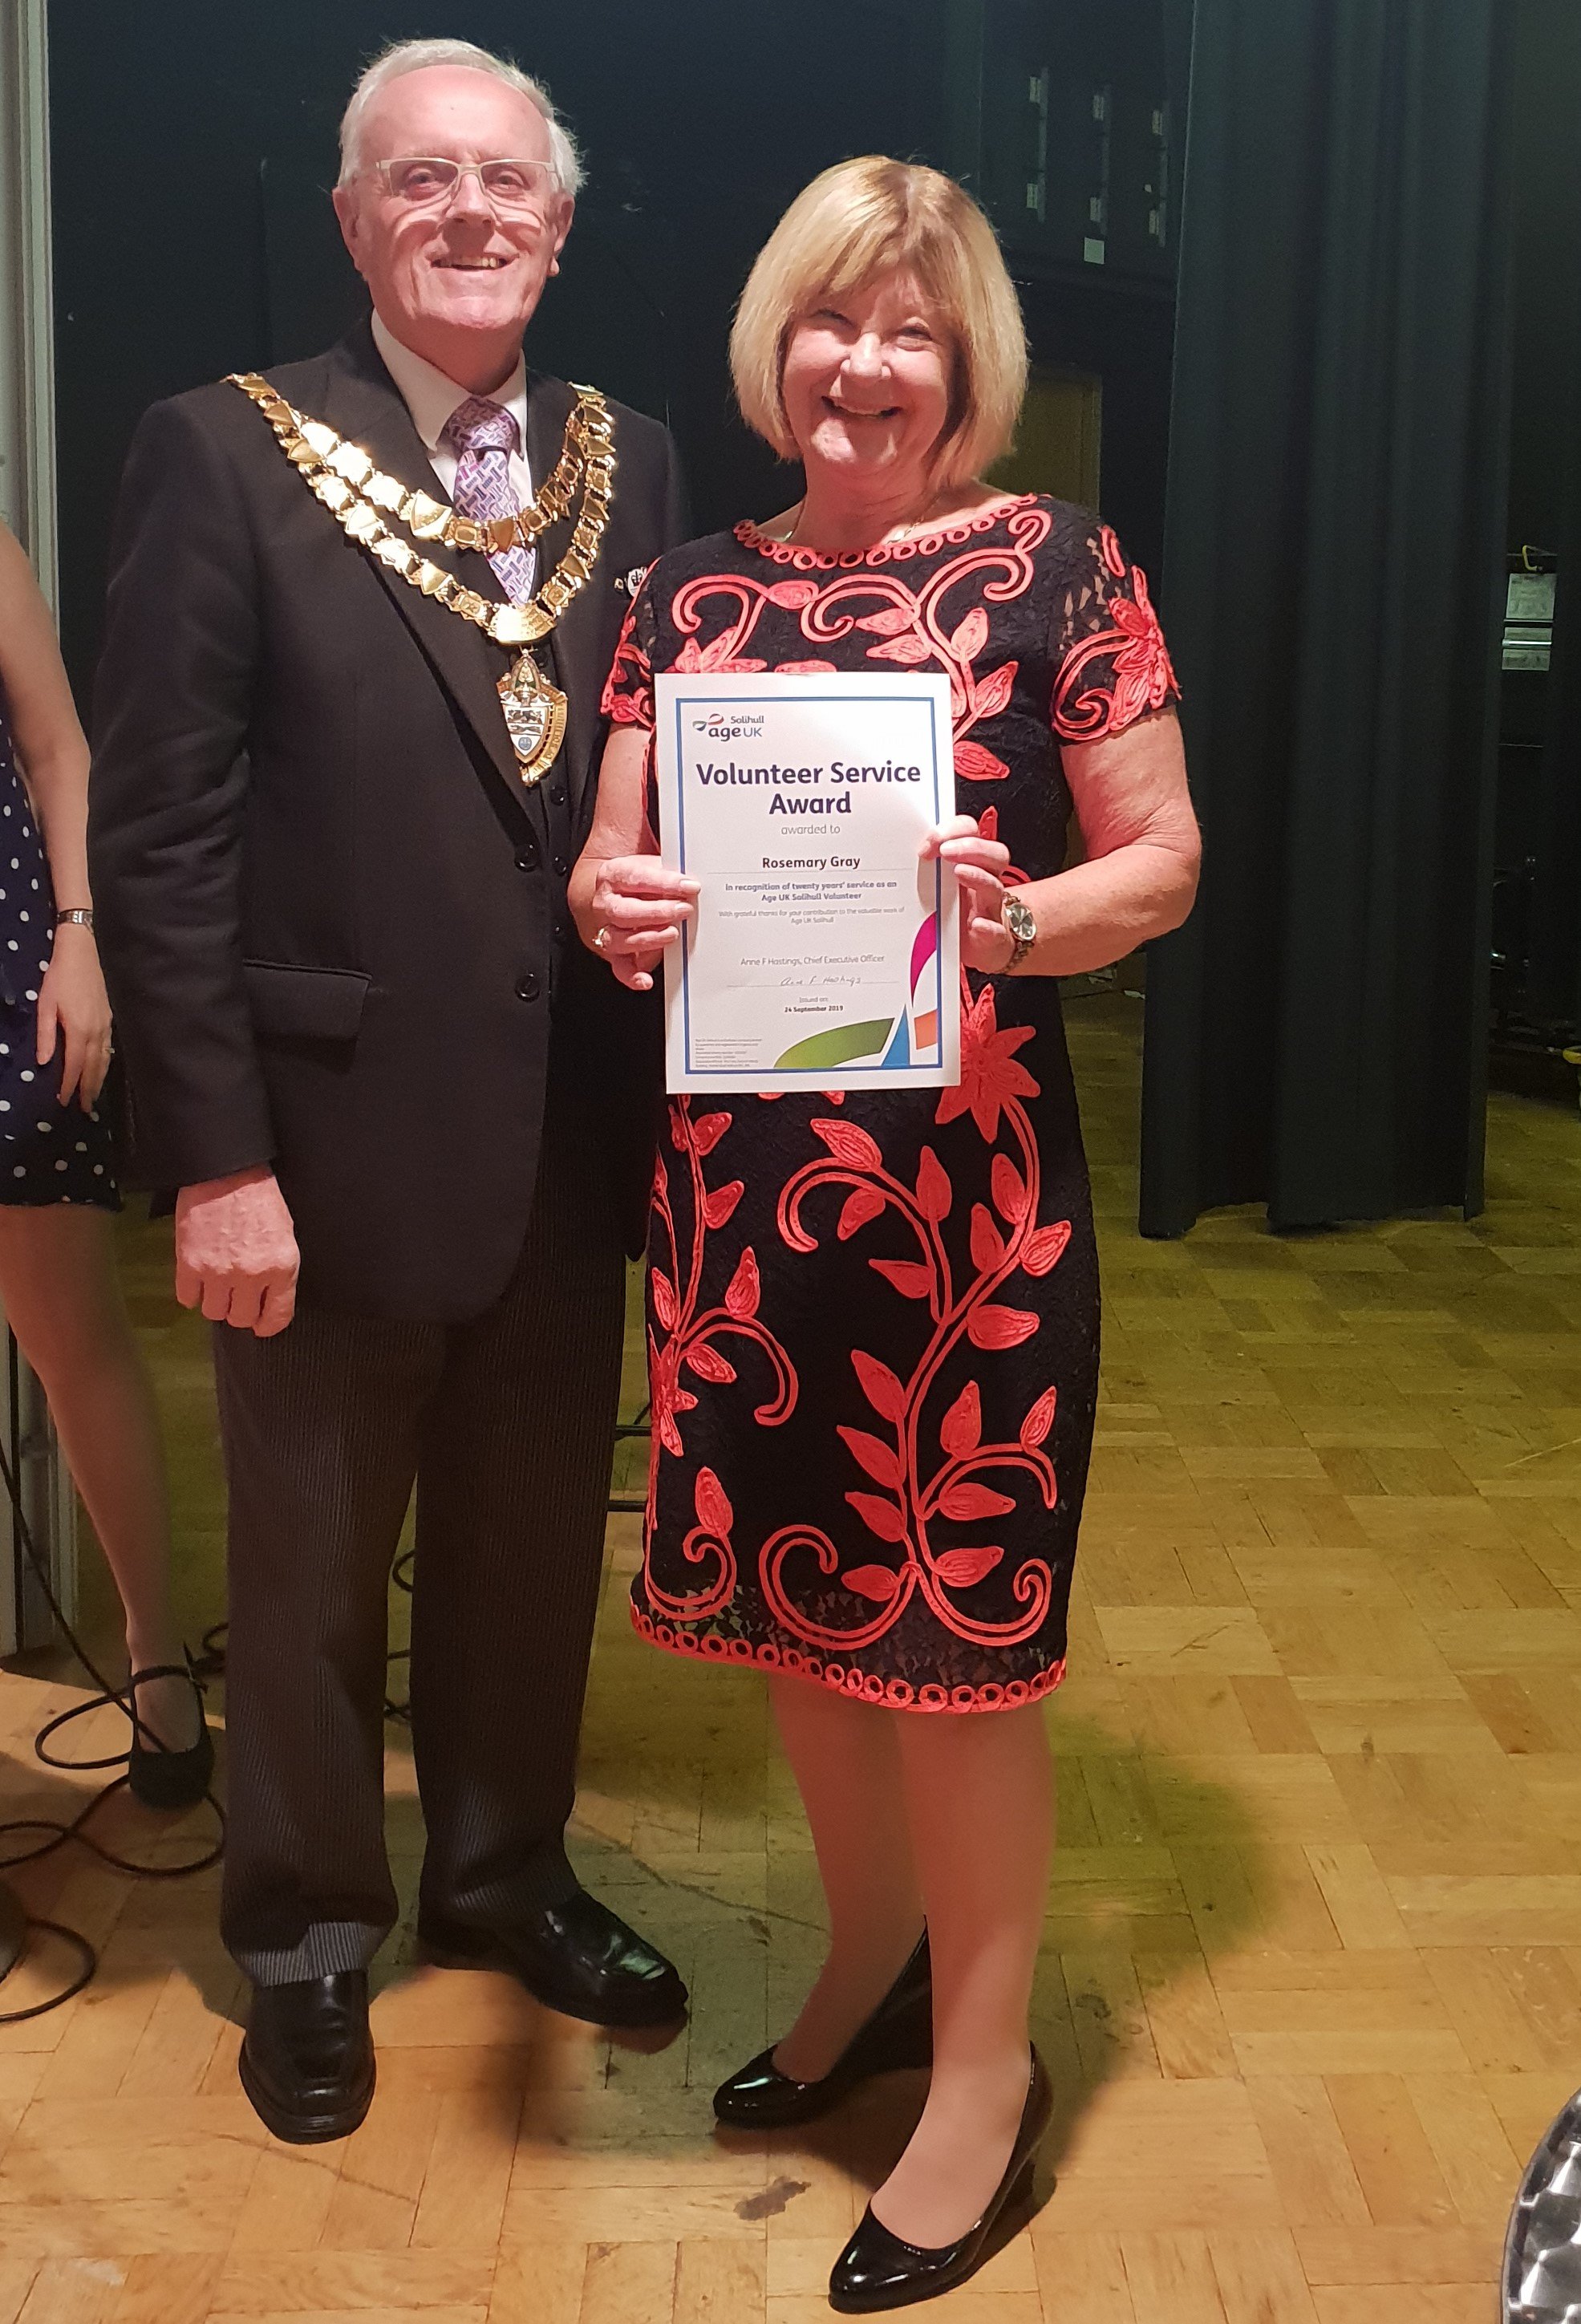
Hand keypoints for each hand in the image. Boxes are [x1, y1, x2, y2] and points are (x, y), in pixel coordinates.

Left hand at [37, 924, 113, 1110]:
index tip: (63, 1101)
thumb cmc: (59, 978)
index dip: (68, 1086)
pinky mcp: (109, 1019)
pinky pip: (108, 1049)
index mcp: (79, 1030)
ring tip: (93, 1096)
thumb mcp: (45, 1005)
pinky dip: (105, 1064)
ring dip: (98, 1080)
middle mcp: (96, 1032)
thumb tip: (43, 1062)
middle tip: (83, 1108)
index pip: (73, 1066)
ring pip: (104, 1060)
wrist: (83, 954)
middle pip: (93, 1068)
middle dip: (88, 1090)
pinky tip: (101, 1069)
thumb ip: (45, 1035)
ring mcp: (106, 1026)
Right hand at [174, 1167, 299, 1335]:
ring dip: (215, 1301)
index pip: (276, 1317)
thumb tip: (268, 1301)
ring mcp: (218, 1272)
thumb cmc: (259, 1199)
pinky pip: (187, 1298)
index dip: (268, 1325)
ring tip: (217, 1284)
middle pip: (241, 1318)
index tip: (262, 1324)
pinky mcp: (189, 1264)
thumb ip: (278, 1272)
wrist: (226, 1172)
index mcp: (281, 1267)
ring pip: (213, 1312)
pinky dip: (192, 1292)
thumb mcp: (286, 1235)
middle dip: (240, 1310)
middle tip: (237, 1296)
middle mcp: (250, 1275)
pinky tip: (198, 1278)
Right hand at [577, 854, 699, 991]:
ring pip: (621, 939)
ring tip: (673, 934)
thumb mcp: (650, 865)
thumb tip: (690, 876)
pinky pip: (620, 968)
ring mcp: (607, 930)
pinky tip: (646, 979)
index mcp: (613, 876)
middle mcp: (605, 904)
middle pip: (625, 911)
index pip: (637, 878)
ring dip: (649, 939)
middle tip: (684, 910)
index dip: (664, 883)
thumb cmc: (636, 881)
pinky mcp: (615, 954)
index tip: (689, 886)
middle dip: (657, 912)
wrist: (611, 895)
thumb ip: (668, 867)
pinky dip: (632, 976)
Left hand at [920, 815, 1015, 973]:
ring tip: (959, 872)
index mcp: (969, 864)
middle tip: (946, 851)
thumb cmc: (953, 915)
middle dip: (971, 846)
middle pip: (995, 855)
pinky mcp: (991, 939)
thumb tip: (894, 854)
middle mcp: (984, 883)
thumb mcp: (935, 887)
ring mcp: (989, 910)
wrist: (974, 950)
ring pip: (995, 887)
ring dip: (979, 877)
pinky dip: (987, 927)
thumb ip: (922, 869)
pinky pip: (996, 932)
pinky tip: (977, 925)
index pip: (971, 834)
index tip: (929, 841)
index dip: (955, 830)